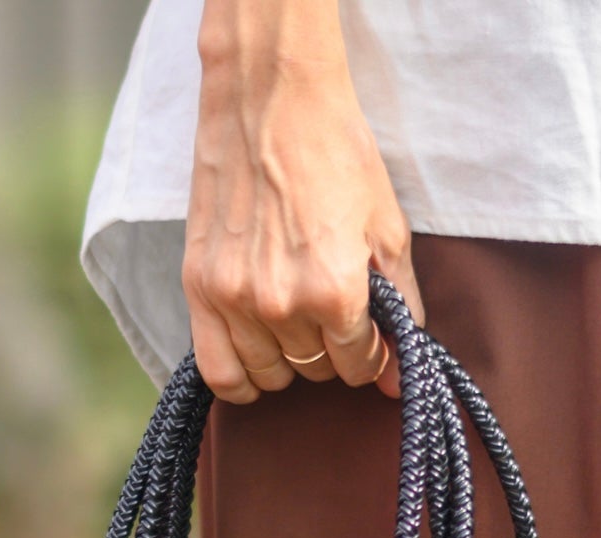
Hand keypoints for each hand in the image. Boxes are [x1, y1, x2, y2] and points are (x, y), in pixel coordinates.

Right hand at [184, 0, 420, 402]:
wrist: (270, 96)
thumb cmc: (336, 152)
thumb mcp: (387, 226)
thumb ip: (401, 308)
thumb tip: (400, 378)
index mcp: (335, 290)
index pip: (358, 364)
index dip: (369, 351)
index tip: (365, 330)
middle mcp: (282, 304)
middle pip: (314, 370)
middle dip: (329, 349)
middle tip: (327, 310)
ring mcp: (235, 299)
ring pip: (270, 374)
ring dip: (287, 360)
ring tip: (292, 321)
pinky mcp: (200, 288)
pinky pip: (218, 371)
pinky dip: (241, 379)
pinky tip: (256, 362)